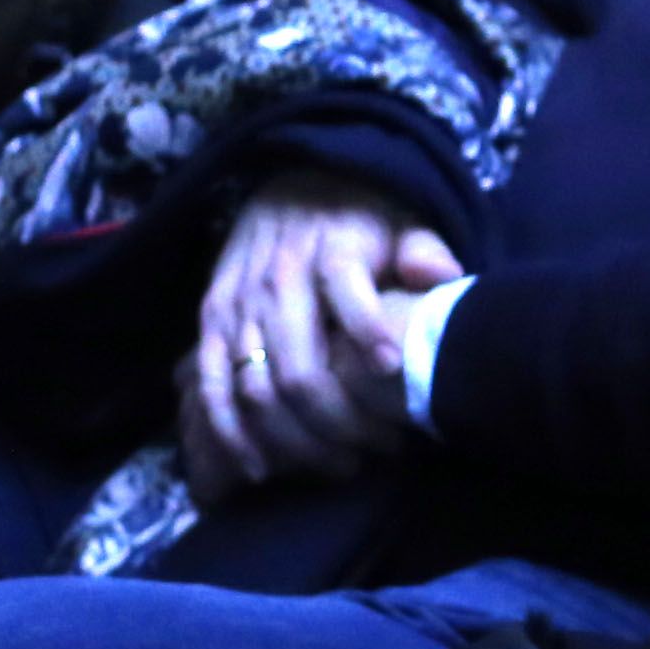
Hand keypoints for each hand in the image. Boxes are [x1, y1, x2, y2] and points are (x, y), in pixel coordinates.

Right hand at [176, 176, 457, 493]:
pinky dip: (232, 432)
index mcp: (330, 248)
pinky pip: (211, 387)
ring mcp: (238, 303)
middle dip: (338, 421)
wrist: (292, 181)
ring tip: (340, 465)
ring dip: (295, 438)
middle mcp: (278, 277)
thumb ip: (423, 249)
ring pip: (256, 388)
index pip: (347, 289)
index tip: (393, 370)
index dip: (369, 331)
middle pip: (298, 368)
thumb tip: (438, 276)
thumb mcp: (400, 220)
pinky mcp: (211, 321)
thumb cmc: (360, 217)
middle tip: (382, 450)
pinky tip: (260, 468)